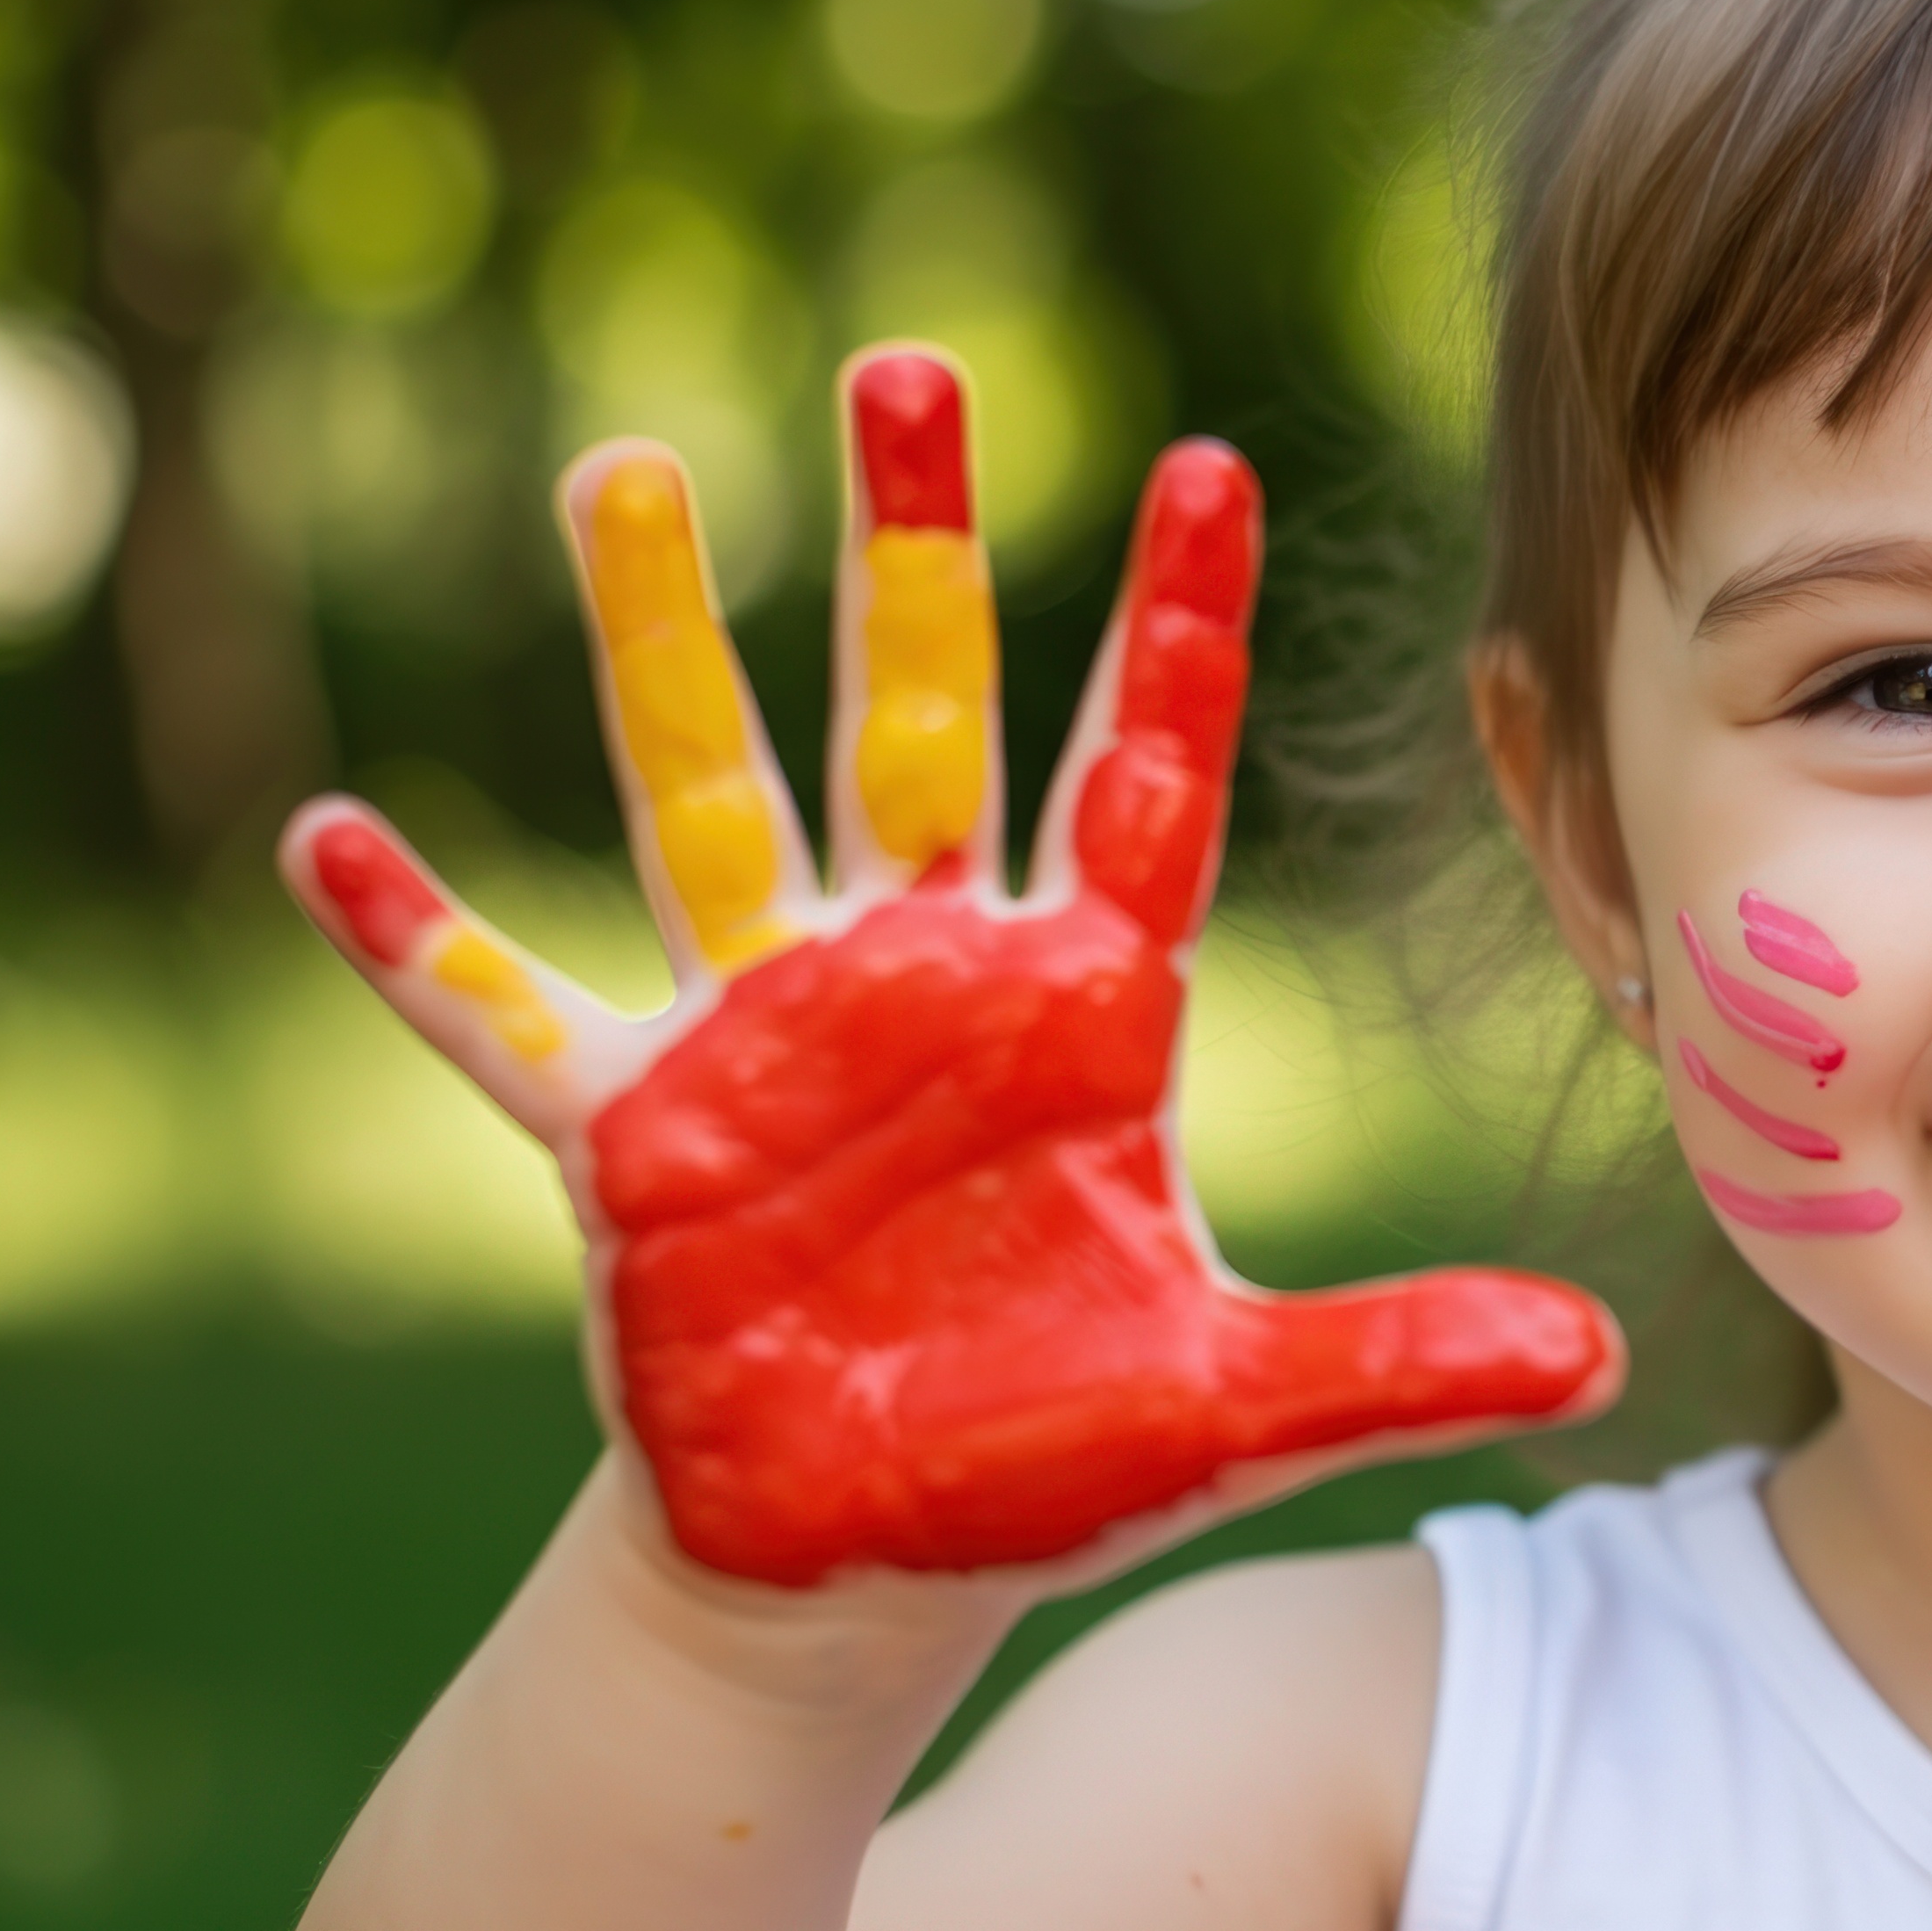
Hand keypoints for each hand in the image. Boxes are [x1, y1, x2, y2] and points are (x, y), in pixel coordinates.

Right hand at [279, 349, 1622, 1589]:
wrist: (861, 1568)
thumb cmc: (1042, 1468)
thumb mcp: (1232, 1411)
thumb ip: (1404, 1361)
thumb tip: (1603, 1358)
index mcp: (1077, 1015)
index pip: (1145, 777)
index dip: (1175, 626)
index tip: (1211, 455)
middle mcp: (918, 979)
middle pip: (916, 716)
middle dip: (912, 546)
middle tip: (907, 362)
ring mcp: (761, 1036)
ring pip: (705, 793)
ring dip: (664, 642)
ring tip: (631, 473)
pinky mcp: (630, 1138)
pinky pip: (506, 1015)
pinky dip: (417, 936)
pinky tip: (327, 833)